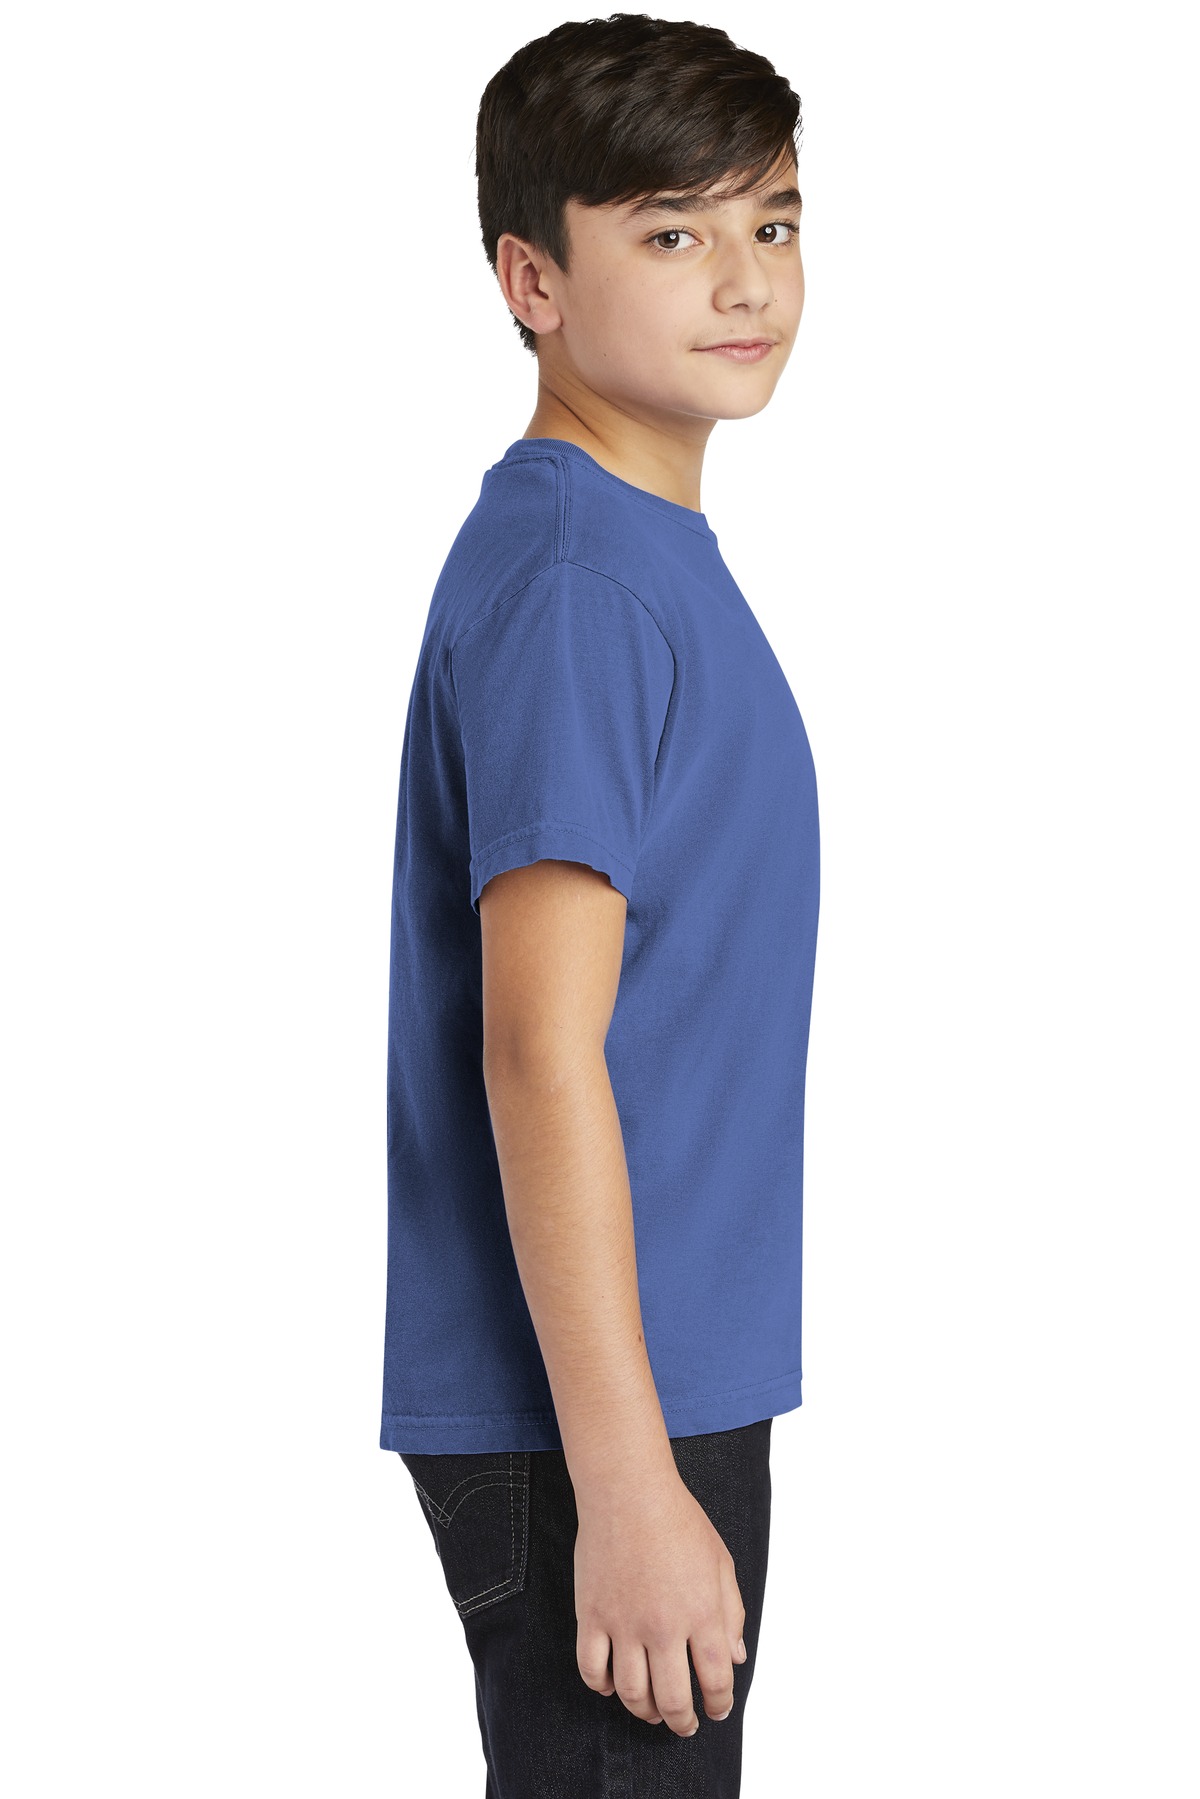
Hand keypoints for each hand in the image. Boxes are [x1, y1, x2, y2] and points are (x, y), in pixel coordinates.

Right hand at [573, 1467, 748, 1737]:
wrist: (628, 1490)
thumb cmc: (679, 1521)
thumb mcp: (721, 1563)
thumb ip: (732, 1613)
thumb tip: (736, 1657)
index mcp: (702, 1613)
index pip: (717, 1680)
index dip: (720, 1704)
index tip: (717, 1709)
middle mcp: (663, 1626)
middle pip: (673, 1700)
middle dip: (682, 1722)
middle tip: (685, 1725)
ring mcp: (623, 1623)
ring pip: (631, 1694)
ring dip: (644, 1711)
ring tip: (652, 1711)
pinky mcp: (591, 1615)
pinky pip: (591, 1670)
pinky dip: (602, 1687)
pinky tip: (614, 1684)